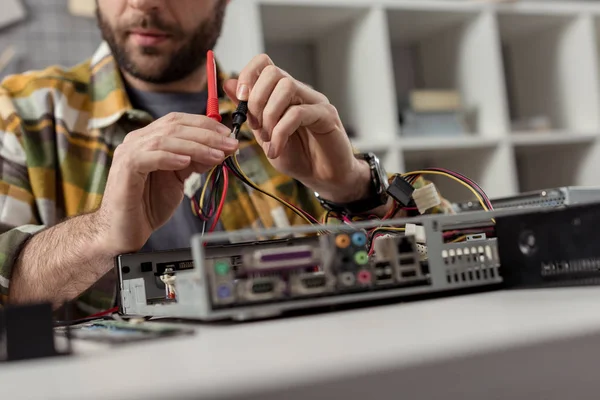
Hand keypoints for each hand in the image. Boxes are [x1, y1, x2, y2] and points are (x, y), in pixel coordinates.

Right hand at [95, 112, 237, 254]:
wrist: (124, 231)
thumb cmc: (148, 205)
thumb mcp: (179, 179)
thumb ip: (195, 162)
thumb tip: (222, 150)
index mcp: (149, 139)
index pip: (178, 121)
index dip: (205, 125)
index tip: (229, 136)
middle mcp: (137, 140)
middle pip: (174, 126)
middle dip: (206, 135)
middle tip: (230, 145)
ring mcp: (129, 153)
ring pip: (165, 139)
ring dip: (195, 146)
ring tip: (217, 156)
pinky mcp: (125, 168)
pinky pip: (150, 156)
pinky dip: (170, 157)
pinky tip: (187, 162)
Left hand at [223, 54, 370, 202]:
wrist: (322, 178)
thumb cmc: (296, 156)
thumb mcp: (264, 134)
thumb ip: (249, 111)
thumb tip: (228, 83)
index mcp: (283, 93)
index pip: (264, 64)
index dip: (248, 76)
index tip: (241, 102)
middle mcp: (301, 92)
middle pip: (273, 72)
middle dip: (256, 99)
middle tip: (256, 126)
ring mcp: (316, 102)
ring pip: (286, 86)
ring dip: (269, 114)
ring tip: (268, 139)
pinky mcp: (327, 116)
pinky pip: (298, 113)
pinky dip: (280, 133)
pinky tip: (276, 150)